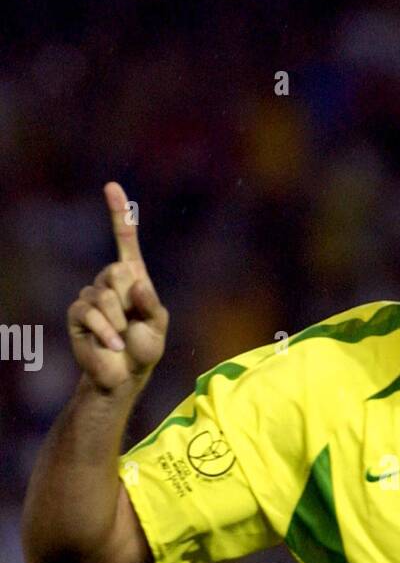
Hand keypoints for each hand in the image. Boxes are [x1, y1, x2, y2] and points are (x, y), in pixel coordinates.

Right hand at [67, 182, 168, 391]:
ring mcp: (91, 296)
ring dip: (120, 323)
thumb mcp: (158, 326)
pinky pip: (91, 313)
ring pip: (105, 296)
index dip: (119, 214)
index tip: (111, 186)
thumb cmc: (145, 348)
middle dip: (130, 302)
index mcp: (133, 278)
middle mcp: (109, 281)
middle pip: (118, 272)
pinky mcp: (78, 314)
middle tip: (133, 323)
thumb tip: (135, 281)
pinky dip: (107, 332)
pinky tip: (113, 345)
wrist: (125, 375)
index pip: (125, 240)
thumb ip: (152, 303)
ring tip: (123, 338)